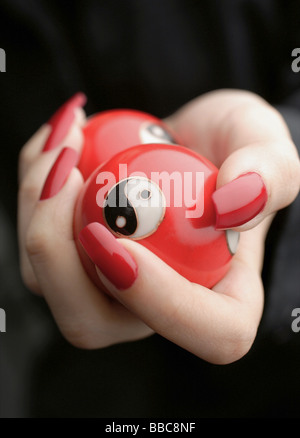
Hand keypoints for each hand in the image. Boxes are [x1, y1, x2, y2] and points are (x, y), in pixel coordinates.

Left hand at [19, 90, 299, 363]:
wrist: (199, 142)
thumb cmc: (241, 154)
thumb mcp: (272, 152)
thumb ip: (268, 177)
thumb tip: (231, 207)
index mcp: (223, 305)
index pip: (203, 331)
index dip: (157, 300)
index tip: (120, 238)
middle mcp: (157, 308)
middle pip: (91, 322)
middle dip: (58, 251)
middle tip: (67, 170)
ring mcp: (110, 287)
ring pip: (47, 281)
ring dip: (36, 207)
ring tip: (67, 141)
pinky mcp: (78, 257)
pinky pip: (38, 238)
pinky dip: (34, 185)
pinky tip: (63, 139)